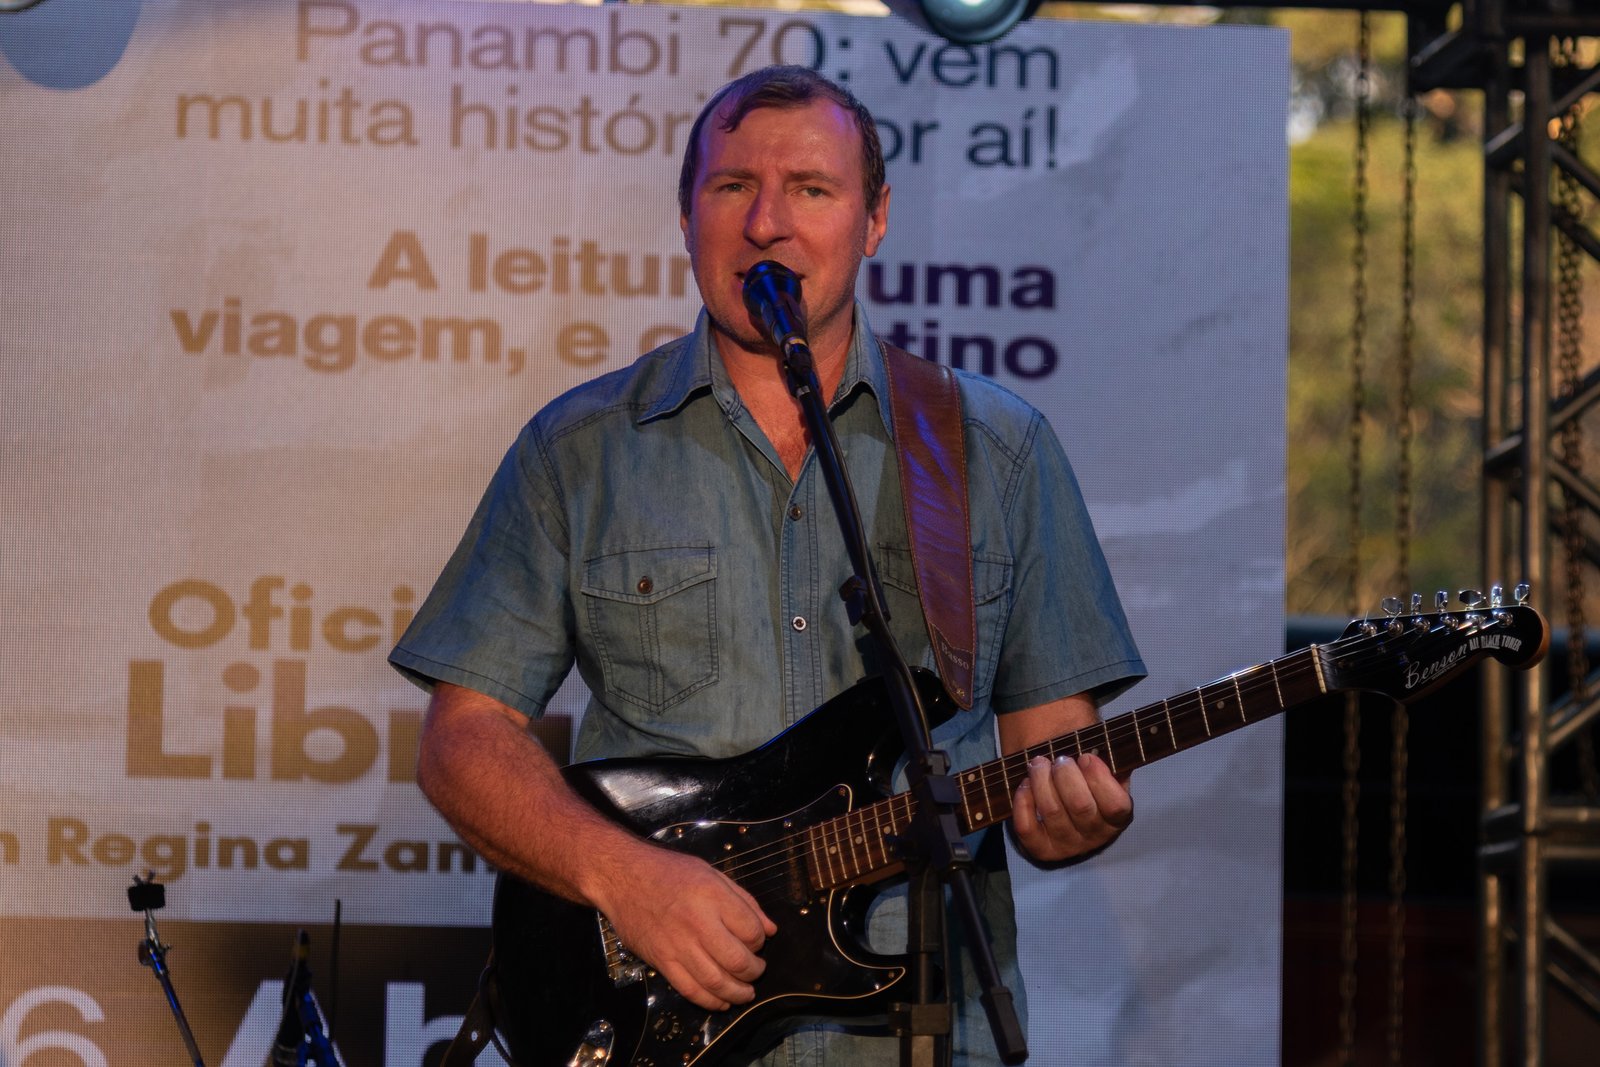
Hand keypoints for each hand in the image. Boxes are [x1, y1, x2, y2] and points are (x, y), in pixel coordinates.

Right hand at [591, 843, 777, 1011]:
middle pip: (737, 960)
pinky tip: (721, 1001)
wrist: (622, 877)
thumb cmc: (668, 872)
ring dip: (737, 992)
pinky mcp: (661, 961)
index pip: (751, 930)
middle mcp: (696, 922)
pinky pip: (690, 990)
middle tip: (757, 970)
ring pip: (716, 981)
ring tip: (746, 991)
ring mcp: (677, 945)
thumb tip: (771, 928)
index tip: (758, 941)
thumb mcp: (711, 873)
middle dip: (755, 971)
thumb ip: (744, 900)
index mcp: (712, 895)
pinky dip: (710, 1001)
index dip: (761, 940)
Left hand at [1009, 752, 1132, 863]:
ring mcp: (1067, 846)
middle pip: (1080, 805)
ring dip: (1041, 780)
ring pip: (1052, 812)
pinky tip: (1025, 784)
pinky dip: (1023, 801)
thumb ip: (1108, 757)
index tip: (1086, 756)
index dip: (1099, 778)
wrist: (1061, 794)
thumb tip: (1099, 745)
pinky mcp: (1040, 849)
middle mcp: (1095, 836)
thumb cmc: (1084, 774)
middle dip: (1065, 774)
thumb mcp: (1104, 765)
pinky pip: (1027, 827)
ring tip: (1038, 763)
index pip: (1116, 805)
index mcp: (1117, 817)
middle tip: (1059, 759)